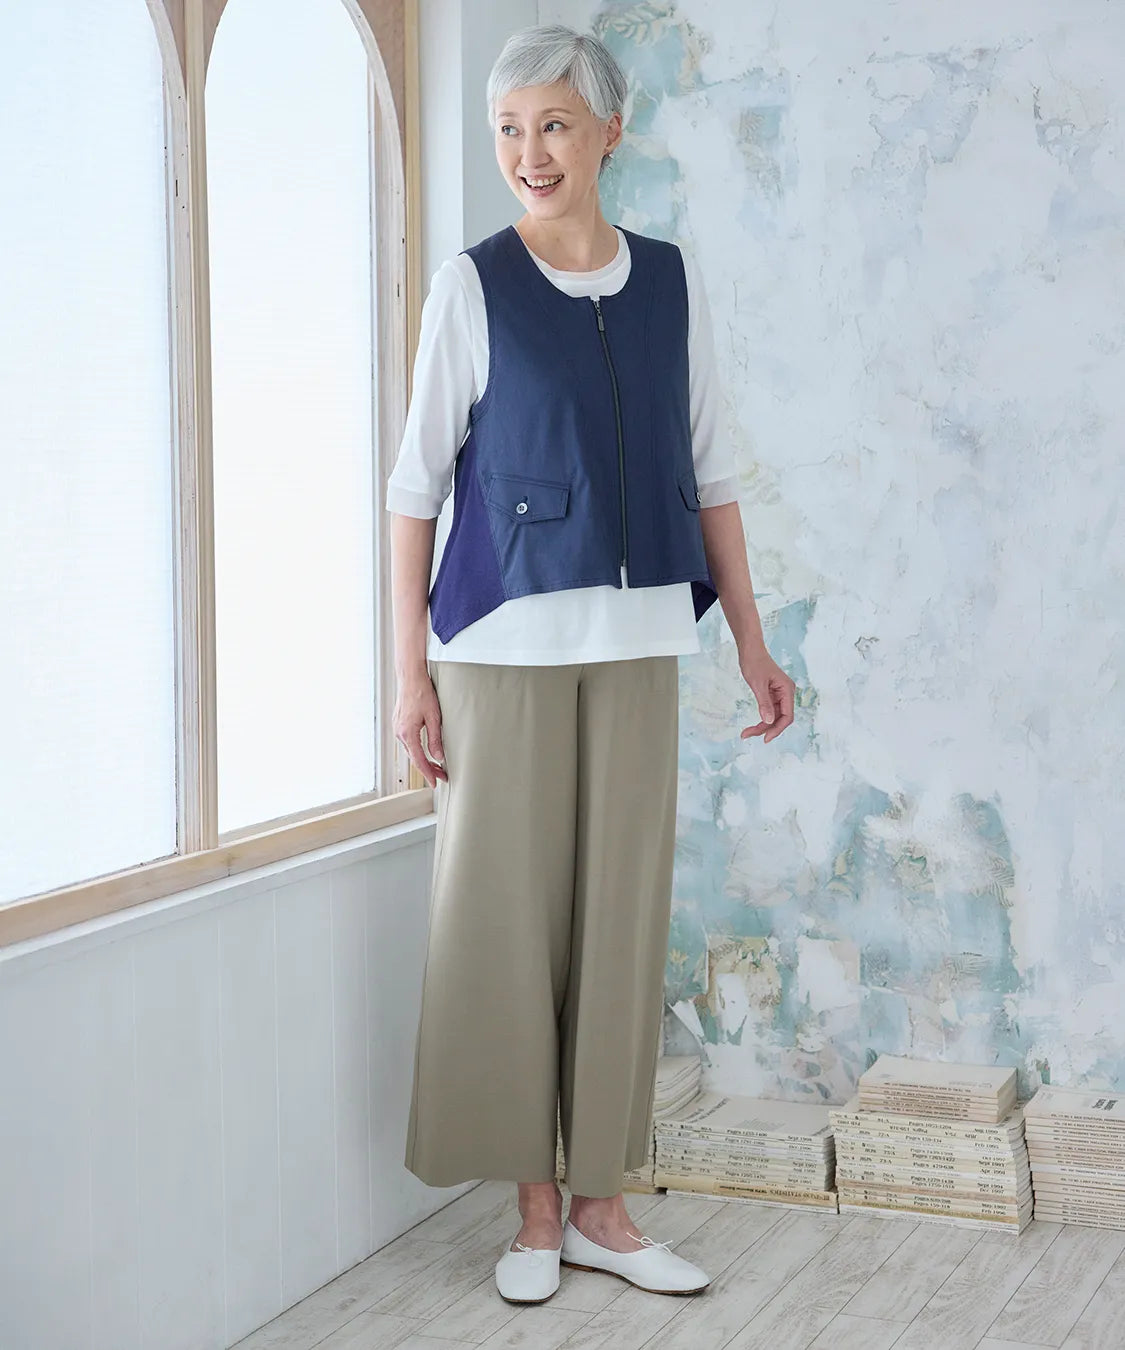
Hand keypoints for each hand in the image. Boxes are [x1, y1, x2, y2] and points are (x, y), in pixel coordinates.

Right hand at [393, 670, 447, 786]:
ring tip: (436, 765)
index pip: (419, 760)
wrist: (410, 677)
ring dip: (423, 759)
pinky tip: (425, 750)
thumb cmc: (422, 692)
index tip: (435, 782)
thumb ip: (435, 739)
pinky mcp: (399, 723)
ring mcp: (397, 728)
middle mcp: (399, 733)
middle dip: (428, 768)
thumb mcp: (434, 718)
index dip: (428, 773)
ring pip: (411, 750)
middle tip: (442, 776)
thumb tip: (438, 757)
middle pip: (414, 757)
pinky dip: (417, 749)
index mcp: (408, 733)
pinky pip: (408, 742)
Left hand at [738, 644, 795, 744]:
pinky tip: (752, 726)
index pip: (787, 716)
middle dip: (766, 728)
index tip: (765, 739)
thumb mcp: (757, 684)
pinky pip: (769, 711)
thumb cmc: (754, 662)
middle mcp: (786, 693)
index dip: (777, 729)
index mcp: (787, 690)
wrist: (750, 650)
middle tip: (747, 735)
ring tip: (746, 733)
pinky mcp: (772, 694)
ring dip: (762, 726)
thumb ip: (764, 703)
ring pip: (774, 716)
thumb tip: (769, 721)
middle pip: (780, 718)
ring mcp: (779, 694)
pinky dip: (761, 718)